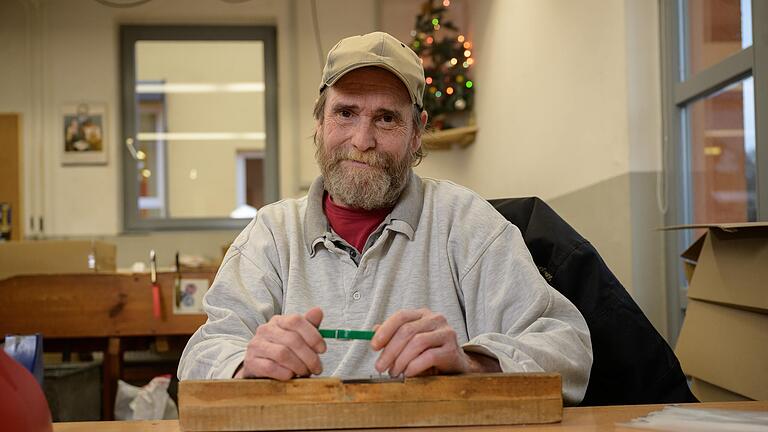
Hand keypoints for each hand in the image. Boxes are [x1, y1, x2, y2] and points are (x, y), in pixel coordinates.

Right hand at [235, 307, 325, 379]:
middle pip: (292, 340)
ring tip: (305, 373)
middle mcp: (265, 330)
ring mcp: (256, 345)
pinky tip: (291, 376)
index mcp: (278, 320)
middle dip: (309, 356)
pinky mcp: (251, 362)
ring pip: (282, 354)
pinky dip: (285, 373)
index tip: (322, 350)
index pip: (296, 320)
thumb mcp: (298, 337)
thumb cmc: (283, 350)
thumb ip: (309, 325)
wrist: (259, 368)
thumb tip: (318, 311)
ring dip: (299, 366)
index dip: (313, 335)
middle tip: (317, 368)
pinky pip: (270, 367)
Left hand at [370, 308, 499, 376]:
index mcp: (423, 314)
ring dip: (400, 360)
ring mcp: (446, 333)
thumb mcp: (410, 342)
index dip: (385, 330)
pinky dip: (414, 366)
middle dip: (390, 350)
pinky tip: (407, 374)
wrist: (456, 364)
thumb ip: (394, 335)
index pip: (401, 316)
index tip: (373, 346)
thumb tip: (373, 332)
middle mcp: (436, 319)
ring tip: (394, 372)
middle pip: (407, 330)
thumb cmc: (430, 352)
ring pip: (417, 343)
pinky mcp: (452, 350)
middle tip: (380, 367)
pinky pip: (429, 357)